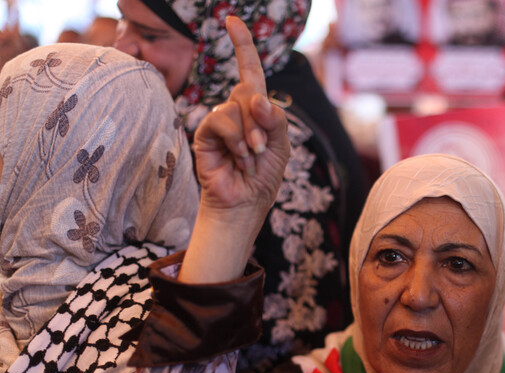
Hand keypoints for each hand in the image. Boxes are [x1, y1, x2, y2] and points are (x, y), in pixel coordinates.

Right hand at [192, 16, 289, 217]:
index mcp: (255, 109)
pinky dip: (235, 140)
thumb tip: (257, 98)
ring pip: (236, 106)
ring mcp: (219, 120)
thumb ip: (275, 119)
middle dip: (261, 118)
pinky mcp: (205, 133)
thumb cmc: (264, 176)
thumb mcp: (281, 145)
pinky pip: (222, 119)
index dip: (242, 45)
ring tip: (249, 158)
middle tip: (262, 147)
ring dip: (250, 135)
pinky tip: (237, 158)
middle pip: (249, 88)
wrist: (246, 203)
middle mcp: (235, 110)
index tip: (232, 19)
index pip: (249, 70)